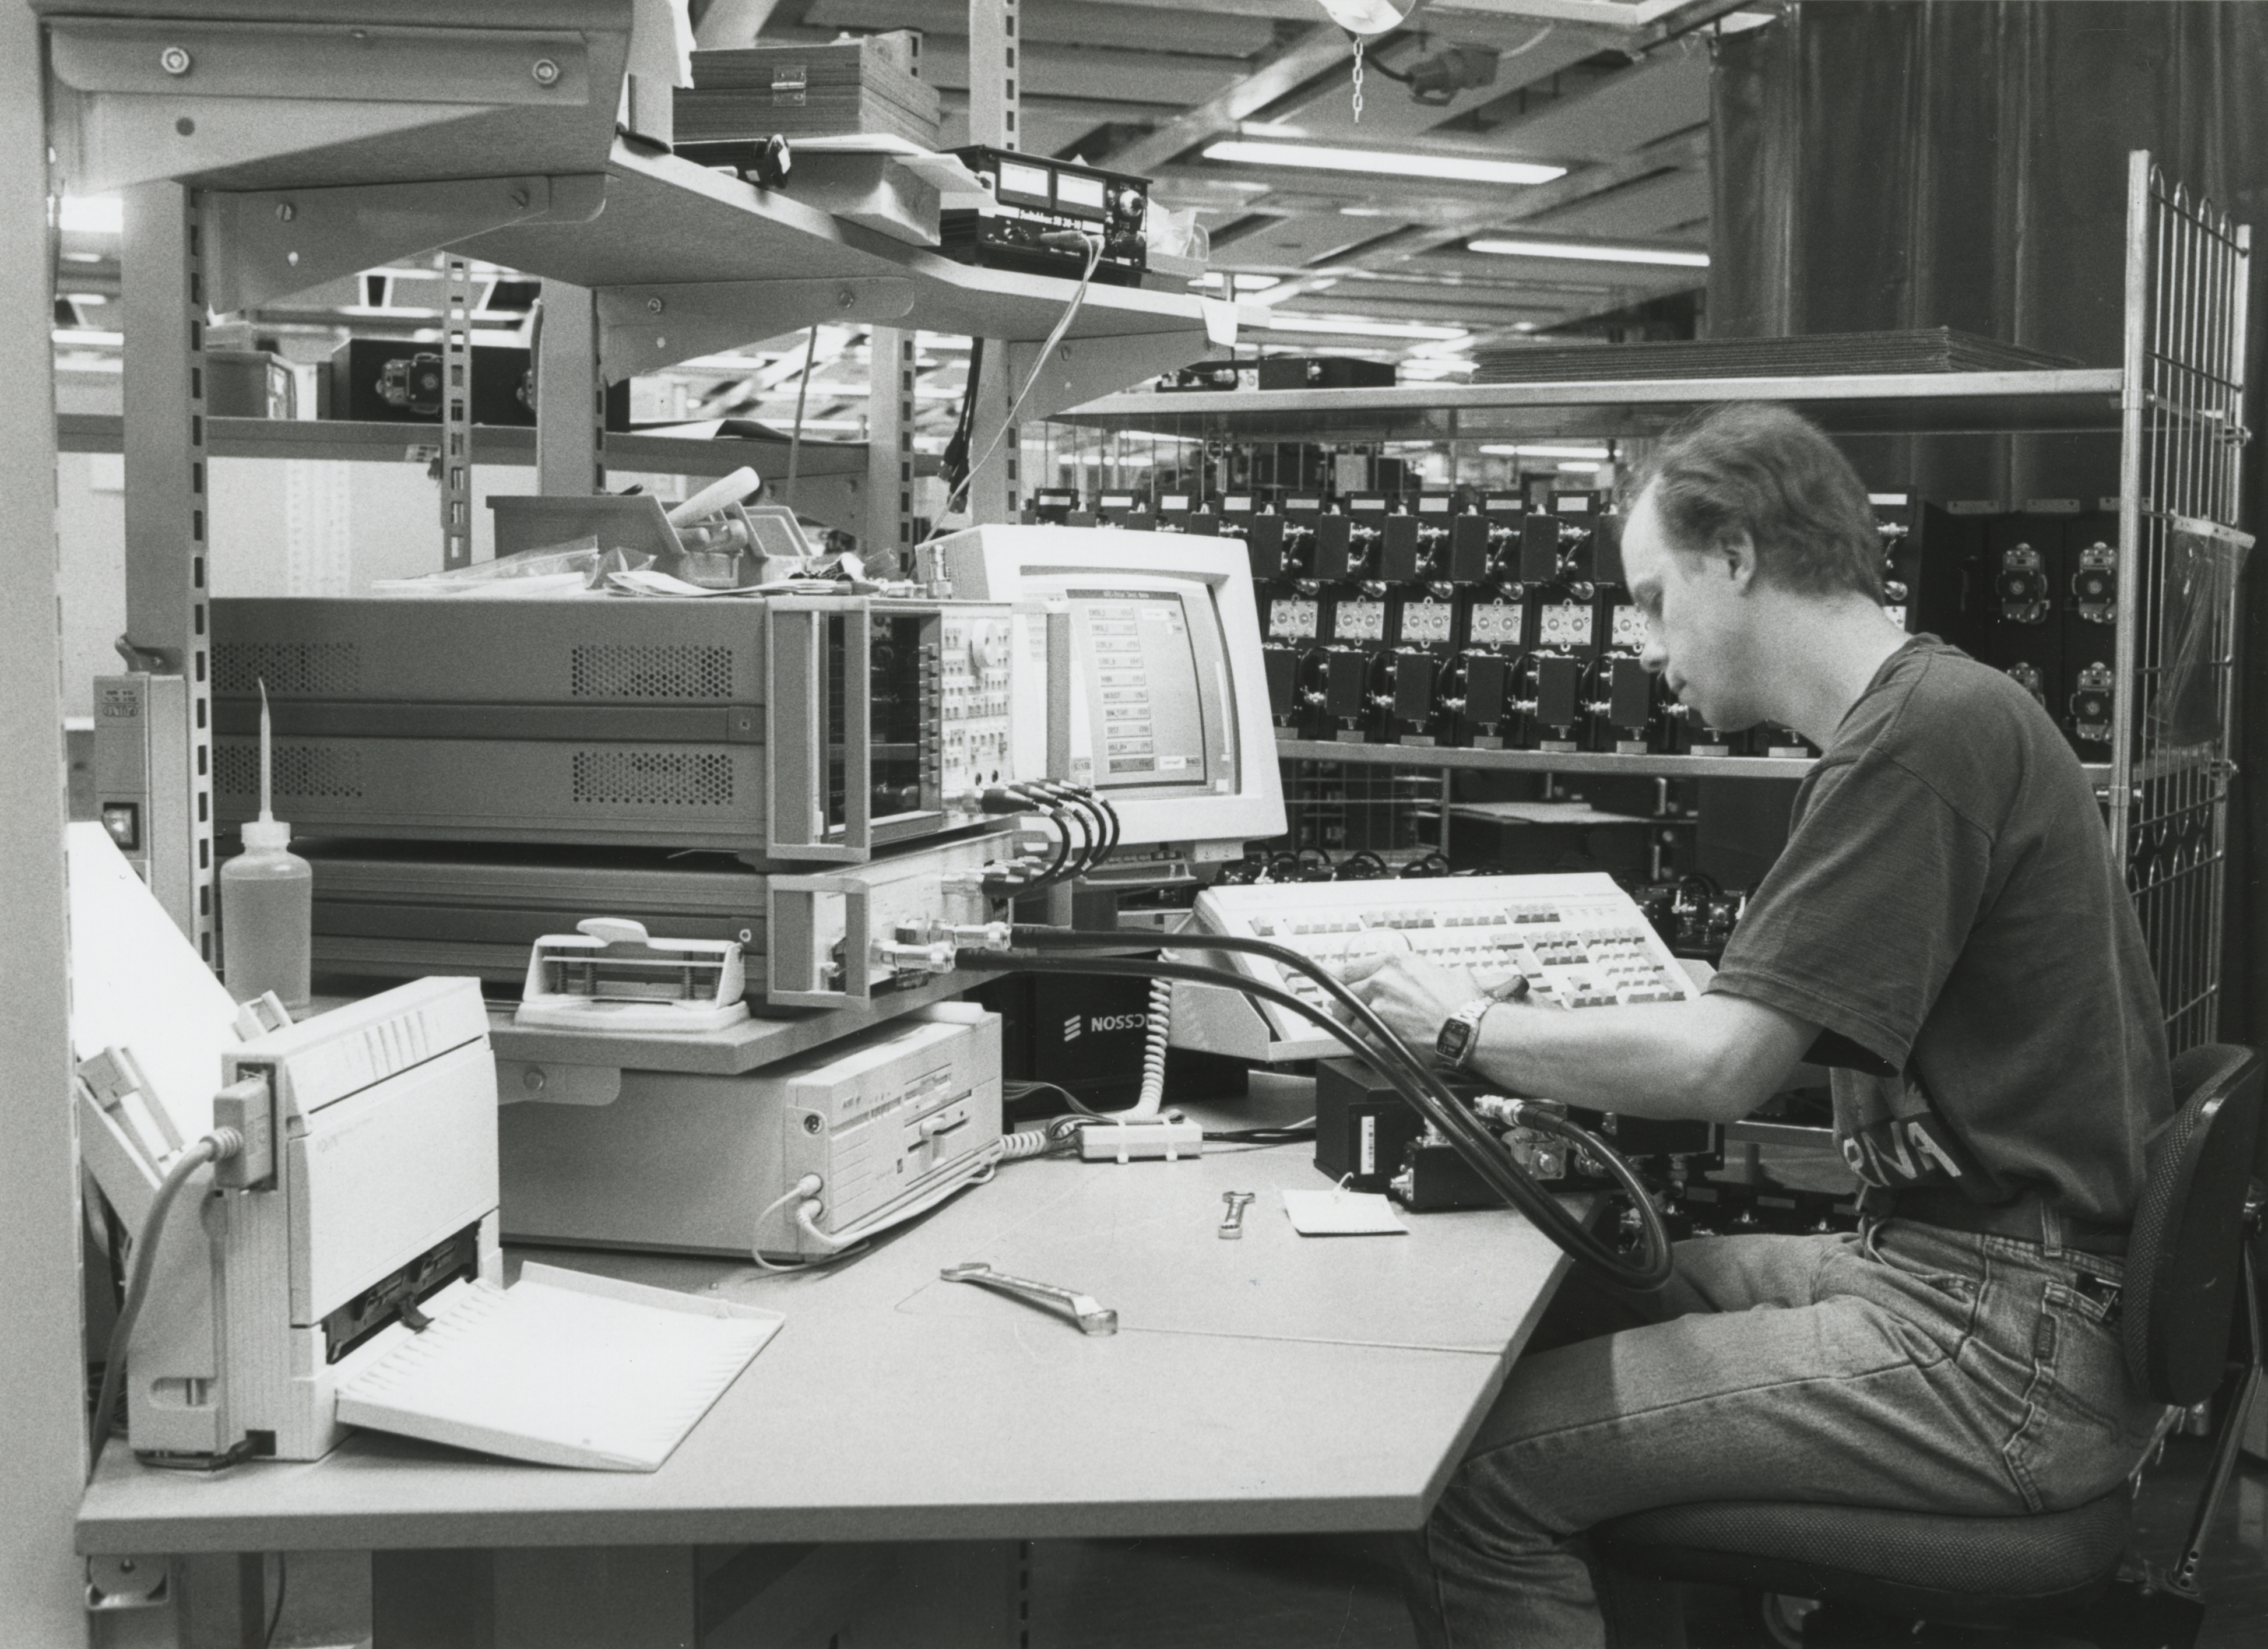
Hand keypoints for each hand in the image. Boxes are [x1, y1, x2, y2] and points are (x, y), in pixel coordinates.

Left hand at [1341, 950, 1485, 1053]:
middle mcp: (1381, 982)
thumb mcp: (1443, 970)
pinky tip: (1377, 1046)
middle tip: (1350, 1014)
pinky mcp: (1381, 1035)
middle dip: (1344, 1006)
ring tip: (1370, 1032)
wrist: (1469, 1029)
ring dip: (1356, 1027)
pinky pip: (1360, 1042)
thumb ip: (1421, 969)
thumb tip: (1423, 971)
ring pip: (1349, 1020)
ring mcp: (1378, 1010)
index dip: (1341, 981)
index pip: (1348, 968)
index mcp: (1393, 963)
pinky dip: (1366, 1046)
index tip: (1340, 988)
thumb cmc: (1462, 1003)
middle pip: (1341, 995)